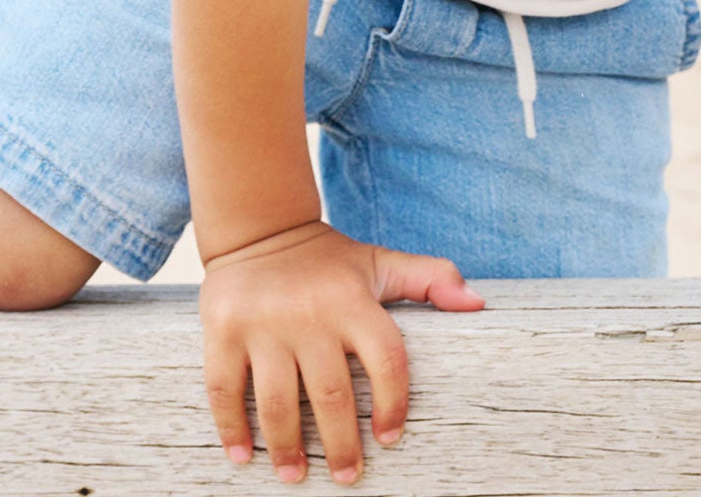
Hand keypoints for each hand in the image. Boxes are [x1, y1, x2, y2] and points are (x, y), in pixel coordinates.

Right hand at [199, 218, 484, 482]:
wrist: (261, 228)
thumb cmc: (329, 261)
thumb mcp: (380, 263)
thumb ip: (430, 278)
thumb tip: (479, 303)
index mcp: (352, 299)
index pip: (386, 359)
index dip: (393, 403)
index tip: (390, 438)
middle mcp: (309, 313)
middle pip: (331, 393)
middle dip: (341, 444)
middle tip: (347, 476)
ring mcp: (262, 323)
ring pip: (276, 401)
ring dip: (287, 447)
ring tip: (297, 475)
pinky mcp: (222, 330)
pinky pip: (224, 389)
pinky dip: (232, 428)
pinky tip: (244, 457)